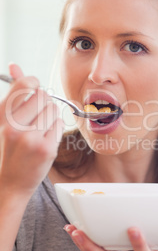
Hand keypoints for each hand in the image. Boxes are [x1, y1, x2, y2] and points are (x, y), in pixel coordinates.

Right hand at [0, 64, 63, 200]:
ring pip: (53, 110)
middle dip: (43, 102)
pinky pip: (59, 124)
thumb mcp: (2, 120)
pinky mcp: (46, 149)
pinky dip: (54, 129)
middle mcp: (14, 126)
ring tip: (38, 130)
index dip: (32, 83)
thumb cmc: (6, 150)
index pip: (23, 85)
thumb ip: (12, 94)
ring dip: (49, 117)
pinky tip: (44, 139)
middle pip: (43, 96)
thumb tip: (15, 65)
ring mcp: (31, 138)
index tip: (34, 88)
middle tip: (36, 115)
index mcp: (1, 117)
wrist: (8, 184)